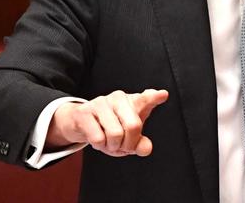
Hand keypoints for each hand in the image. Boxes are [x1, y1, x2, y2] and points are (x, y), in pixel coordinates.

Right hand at [46, 89, 168, 156]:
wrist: (81, 122)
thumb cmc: (110, 128)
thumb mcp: (128, 137)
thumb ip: (140, 143)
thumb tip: (146, 149)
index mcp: (133, 102)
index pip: (146, 99)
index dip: (154, 97)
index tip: (163, 95)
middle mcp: (119, 98)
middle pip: (133, 126)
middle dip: (129, 144)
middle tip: (123, 146)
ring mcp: (101, 102)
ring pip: (115, 134)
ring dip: (112, 146)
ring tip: (108, 141)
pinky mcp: (84, 112)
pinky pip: (98, 138)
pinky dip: (99, 145)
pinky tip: (96, 138)